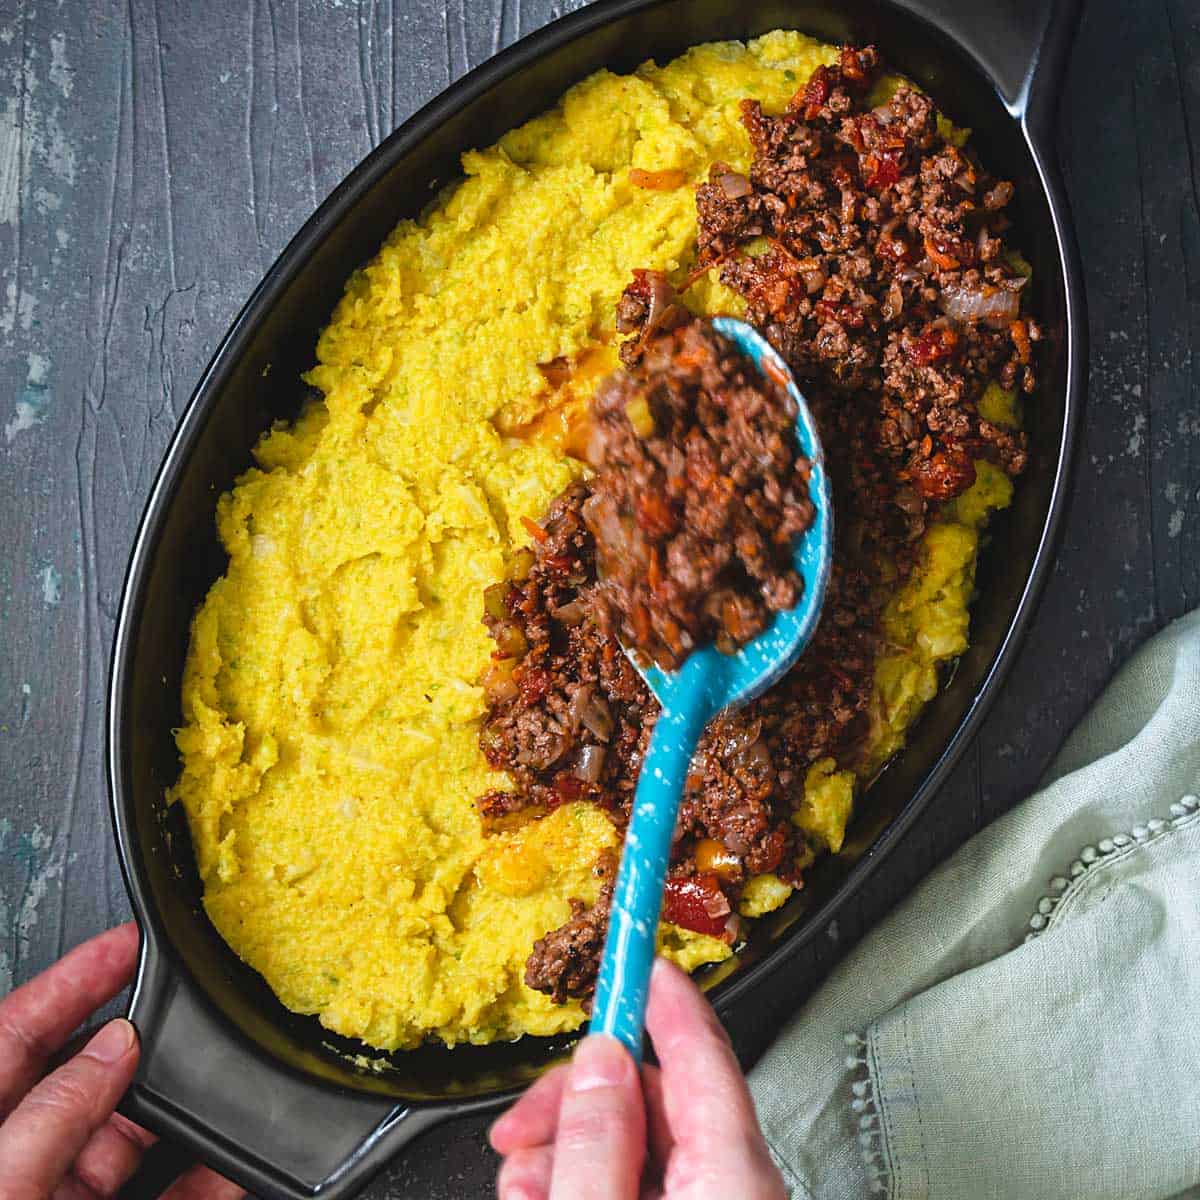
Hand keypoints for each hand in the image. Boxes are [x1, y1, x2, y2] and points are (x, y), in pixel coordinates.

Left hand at [0, 922, 240, 1199]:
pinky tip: (233, 1164)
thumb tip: (114, 1047)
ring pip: (132, 1132)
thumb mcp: (4, 1183)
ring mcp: (61, 1195)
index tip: (126, 943)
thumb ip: (55, 1113)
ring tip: (218, 1076)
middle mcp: (19, 1158)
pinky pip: (172, 1195)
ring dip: (180, 1106)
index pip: (19, 1030)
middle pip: (85, 1073)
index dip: (72, 979)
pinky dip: (209, 1179)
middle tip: (183, 1002)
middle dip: (138, 1035)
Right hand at [490, 958, 785, 1199]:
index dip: (669, 996)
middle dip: (578, 1101)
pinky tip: (540, 1198)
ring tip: (523, 1183)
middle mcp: (730, 1190)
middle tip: (521, 1124)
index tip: (642, 953)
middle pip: (652, 1100)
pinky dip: (580, 1183)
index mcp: (733, 1178)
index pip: (705, 1055)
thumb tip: (597, 1061)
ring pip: (633, 1146)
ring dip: (567, 1149)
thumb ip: (597, 1143)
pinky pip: (631, 1187)